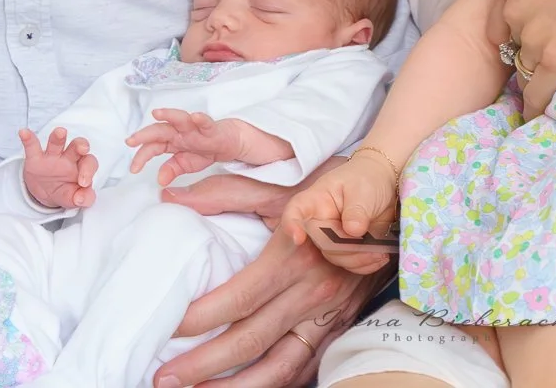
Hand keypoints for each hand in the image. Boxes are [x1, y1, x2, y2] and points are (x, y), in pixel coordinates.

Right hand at [20, 127, 98, 209]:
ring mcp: (52, 156)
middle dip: (81, 145)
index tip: (84, 184)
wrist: (44, 192)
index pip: (89, 163)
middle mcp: (69, 157)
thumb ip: (83, 199)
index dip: (88, 171)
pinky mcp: (35, 158)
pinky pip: (32, 146)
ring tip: (60, 132)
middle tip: (83, 149)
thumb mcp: (73, 198)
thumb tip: (82, 199)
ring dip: (58, 137)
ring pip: (57, 143)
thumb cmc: (64, 191)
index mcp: (81, 166)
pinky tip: (24, 132)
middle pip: (77, 146)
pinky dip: (28, 139)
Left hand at [128, 110, 248, 186]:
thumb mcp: (186, 164)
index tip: (133, 169)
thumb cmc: (206, 148)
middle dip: (145, 134)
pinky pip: (205, 123)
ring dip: (169, 115)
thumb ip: (172, 169)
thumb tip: (159, 180)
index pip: (153, 147)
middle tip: (131, 140)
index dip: (141, 156)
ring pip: (179, 119)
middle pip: (160, 130)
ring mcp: (195, 128)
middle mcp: (181, 132)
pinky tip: (195, 117)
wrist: (229, 141)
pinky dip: (200, 119)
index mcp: (172, 141)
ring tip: (157, 113)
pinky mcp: (211, 128)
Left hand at [155, 159, 389, 387]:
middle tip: (165, 377)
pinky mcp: (339, 329)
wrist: (391, 208)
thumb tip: (174, 197)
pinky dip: (273, 384)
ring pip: (279, 366)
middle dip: (203, 364)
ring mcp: (328, 317)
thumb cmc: (332, 195)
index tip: (169, 326)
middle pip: (251, 339)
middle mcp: (311, 293)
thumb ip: (228, 193)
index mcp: (294, 257)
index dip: (201, 317)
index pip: (239, 298)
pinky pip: (304, 368)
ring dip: (236, 387)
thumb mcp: (283, 188)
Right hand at [282, 152, 397, 274]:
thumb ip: (357, 210)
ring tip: (380, 253)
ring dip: (359, 260)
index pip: (295, 212)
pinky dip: (366, 264)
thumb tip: (353, 230)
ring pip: (337, 257)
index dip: (292, 225)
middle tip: (371, 247)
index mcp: (317, 200)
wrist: (385, 184)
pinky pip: (351, 264)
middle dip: (346, 249)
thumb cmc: (368, 178)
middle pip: (322, 243)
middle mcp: (320, 221)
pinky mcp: (348, 248)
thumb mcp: (363, 188)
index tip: (298, 238)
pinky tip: (380, 257)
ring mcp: (333, 237)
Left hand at [481, 0, 555, 115]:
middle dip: (532, 49)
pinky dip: (544, 104)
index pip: (502, 13)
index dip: (522, 23)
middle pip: (514, 42)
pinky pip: (539, 96)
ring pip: (526, 70)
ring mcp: (536, 38)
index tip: (542, 27)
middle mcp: (517, 9)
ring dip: (540, 77)